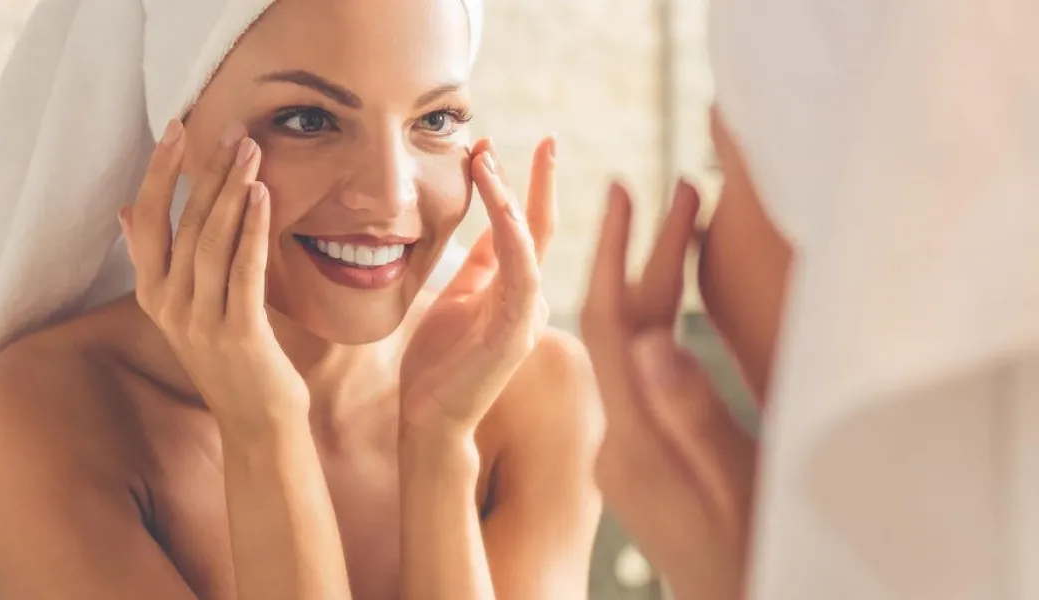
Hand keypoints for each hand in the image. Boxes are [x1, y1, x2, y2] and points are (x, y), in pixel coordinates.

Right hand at [120, 120, 308, 431]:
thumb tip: (123, 210)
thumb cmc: (229, 359)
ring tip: (251, 151)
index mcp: (155, 295)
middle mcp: (170, 306)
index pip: (147, 221)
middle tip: (232, 130)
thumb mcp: (185, 308)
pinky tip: (262, 195)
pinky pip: (244, 271)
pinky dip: (253, 230)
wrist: (257, 422)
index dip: (159, 173)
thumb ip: (155, 259)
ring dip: (232, 191)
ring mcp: (202, 322)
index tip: (176, 128)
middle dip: (208, 172)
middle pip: (184, 224)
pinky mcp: (239, 334)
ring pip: (212, 242)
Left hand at [398, 138, 555, 438]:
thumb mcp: (457, 297)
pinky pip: (520, 273)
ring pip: (528, 243)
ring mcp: (526, 315)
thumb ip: (477, 264)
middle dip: (543, 181)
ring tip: (492, 159)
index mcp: (513, 290)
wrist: (429, 419)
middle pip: (540, 228)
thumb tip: (489, 222)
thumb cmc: (439, 364)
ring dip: (513, 198)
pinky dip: (513, 236)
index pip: (524, 227)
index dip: (518, 185)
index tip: (497, 144)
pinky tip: (501, 206)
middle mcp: (529, 298)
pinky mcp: (516, 332)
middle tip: (547, 138)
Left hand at [579, 180, 757, 599]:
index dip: (616, 254)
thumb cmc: (745, 547)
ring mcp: (627, 441)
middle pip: (624, 326)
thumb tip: (654, 341)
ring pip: (635, 346)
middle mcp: (618, 433)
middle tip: (667, 188)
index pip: (610, 326)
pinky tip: (680, 296)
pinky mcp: (641, 449)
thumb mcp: (730, 478)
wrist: (730, 596)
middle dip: (648, 254)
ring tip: (686, 221)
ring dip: (658, 284)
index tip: (621, 189)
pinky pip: (642, 372)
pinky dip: (662, 324)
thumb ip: (693, 412)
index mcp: (633, 436)